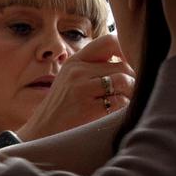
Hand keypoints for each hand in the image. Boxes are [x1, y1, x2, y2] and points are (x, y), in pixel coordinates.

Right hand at [16, 34, 136, 141]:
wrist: (42, 133)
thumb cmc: (61, 108)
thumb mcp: (70, 80)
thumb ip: (93, 68)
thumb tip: (129, 61)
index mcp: (75, 62)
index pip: (109, 42)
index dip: (127, 50)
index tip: (132, 64)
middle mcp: (77, 71)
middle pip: (122, 65)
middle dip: (133, 79)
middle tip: (132, 91)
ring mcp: (82, 89)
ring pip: (124, 81)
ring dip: (130, 93)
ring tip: (125, 102)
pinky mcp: (88, 108)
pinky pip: (120, 101)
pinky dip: (124, 108)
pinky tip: (115, 114)